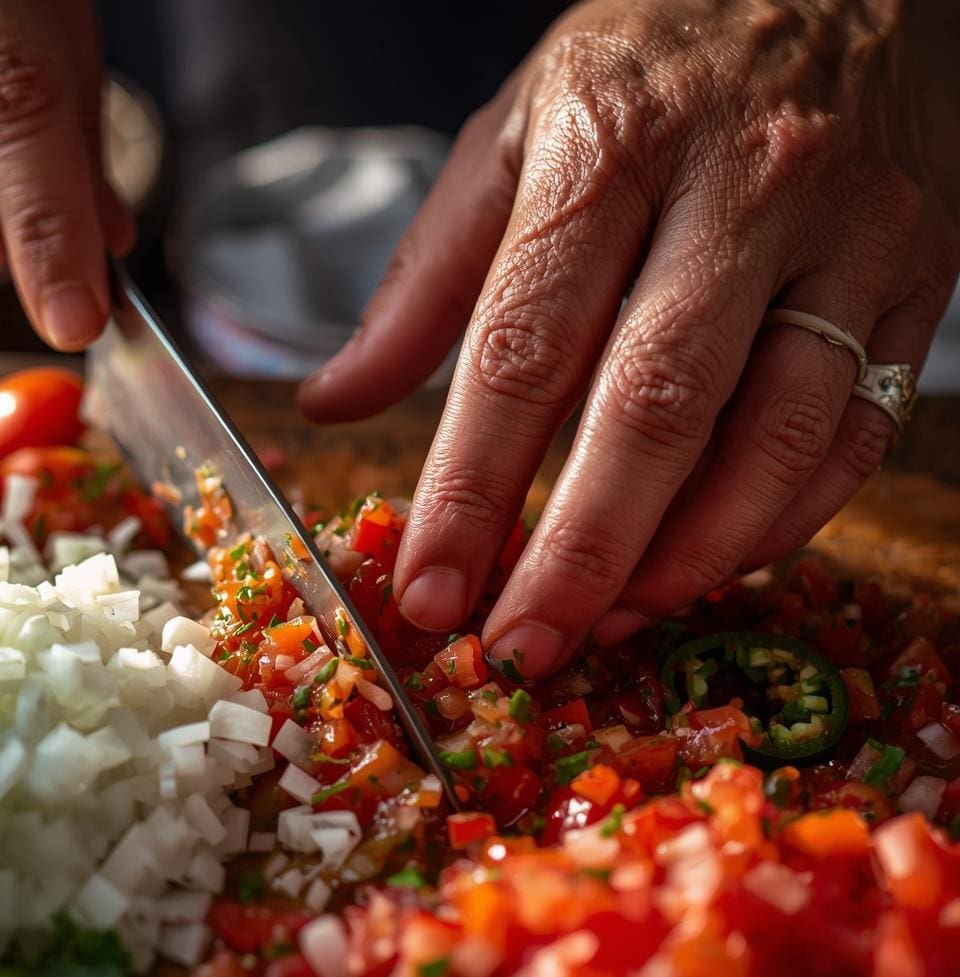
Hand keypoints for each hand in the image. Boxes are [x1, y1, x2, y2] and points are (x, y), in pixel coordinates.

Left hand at [299, 0, 959, 678]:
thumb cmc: (651, 66)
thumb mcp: (512, 137)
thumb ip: (423, 282)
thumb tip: (334, 403)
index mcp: (608, 148)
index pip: (521, 349)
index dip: (470, 488)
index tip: (430, 591)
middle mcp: (739, 187)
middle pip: (652, 407)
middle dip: (578, 553)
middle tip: (520, 650)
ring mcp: (847, 234)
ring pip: (777, 434)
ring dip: (688, 556)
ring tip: (610, 621)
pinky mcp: (918, 276)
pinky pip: (857, 431)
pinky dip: (782, 521)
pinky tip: (710, 567)